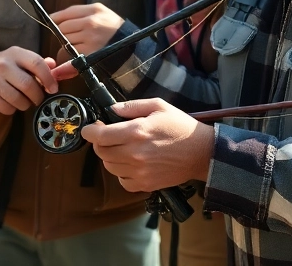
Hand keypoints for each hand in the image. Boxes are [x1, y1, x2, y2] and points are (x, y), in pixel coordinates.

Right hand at [0, 47, 58, 114]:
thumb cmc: (5, 65)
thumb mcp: (20, 58)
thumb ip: (38, 62)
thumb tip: (54, 67)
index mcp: (15, 53)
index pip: (37, 64)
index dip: (48, 78)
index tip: (53, 89)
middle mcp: (3, 66)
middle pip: (29, 86)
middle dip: (38, 96)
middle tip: (38, 98)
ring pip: (19, 101)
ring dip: (26, 104)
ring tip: (24, 100)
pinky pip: (8, 109)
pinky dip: (13, 109)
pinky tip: (11, 101)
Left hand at [49, 3, 123, 55]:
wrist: (132, 48)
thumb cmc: (114, 30)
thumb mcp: (103, 14)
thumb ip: (81, 14)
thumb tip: (53, 18)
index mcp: (95, 10)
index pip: (68, 12)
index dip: (57, 18)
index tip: (52, 21)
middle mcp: (92, 22)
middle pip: (63, 26)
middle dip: (63, 33)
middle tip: (70, 37)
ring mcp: (90, 38)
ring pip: (65, 40)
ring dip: (66, 44)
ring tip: (77, 46)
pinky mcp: (89, 52)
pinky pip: (69, 53)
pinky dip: (67, 55)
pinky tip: (73, 56)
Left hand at [80, 99, 213, 191]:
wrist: (201, 153)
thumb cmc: (180, 127)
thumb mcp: (158, 106)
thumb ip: (132, 106)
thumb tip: (112, 109)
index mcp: (136, 132)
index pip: (100, 136)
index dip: (89, 132)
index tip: (90, 129)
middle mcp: (134, 154)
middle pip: (101, 152)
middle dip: (100, 142)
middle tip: (108, 136)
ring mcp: (139, 172)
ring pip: (109, 167)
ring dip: (110, 157)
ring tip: (121, 148)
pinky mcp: (146, 184)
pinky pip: (122, 181)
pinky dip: (121, 173)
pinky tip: (130, 164)